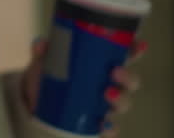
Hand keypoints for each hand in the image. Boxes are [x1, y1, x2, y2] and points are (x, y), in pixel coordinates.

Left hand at [21, 38, 147, 136]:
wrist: (34, 101)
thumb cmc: (47, 75)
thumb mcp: (44, 61)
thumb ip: (42, 51)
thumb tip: (41, 44)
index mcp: (101, 64)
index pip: (124, 56)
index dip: (135, 51)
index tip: (139, 46)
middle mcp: (108, 84)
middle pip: (130, 81)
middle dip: (128, 77)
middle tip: (115, 71)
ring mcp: (104, 105)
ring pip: (124, 103)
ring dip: (121, 98)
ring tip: (107, 93)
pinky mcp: (96, 124)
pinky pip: (111, 129)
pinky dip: (110, 128)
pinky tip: (103, 124)